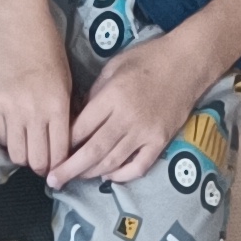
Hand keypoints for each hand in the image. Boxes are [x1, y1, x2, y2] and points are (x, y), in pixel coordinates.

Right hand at [0, 0, 72, 179]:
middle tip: (43, 162)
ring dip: (24, 156)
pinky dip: (9, 140)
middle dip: (42, 167)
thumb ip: (65, 112)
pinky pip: (1, 137)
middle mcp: (34, 111)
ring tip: (29, 148)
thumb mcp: (66, 80)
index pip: (59, 153)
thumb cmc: (47, 46)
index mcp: (57, 105)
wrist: (17, 22)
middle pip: (37, 161)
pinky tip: (15, 131)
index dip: (60, 165)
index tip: (60, 166)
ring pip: (17, 155)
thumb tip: (64, 141)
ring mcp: (11, 109)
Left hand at [53, 30, 206, 190]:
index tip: (53, 153)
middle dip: (69, 169)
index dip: (64, 144)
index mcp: (112, 97)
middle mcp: (127, 118)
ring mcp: (145, 132)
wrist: (187, 62)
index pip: (81, 128)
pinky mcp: (160, 141)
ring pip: (112, 163)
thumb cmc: (148, 59)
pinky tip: (109, 176)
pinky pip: (138, 167)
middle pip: (92, 151)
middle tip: (53, 181)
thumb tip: (79, 118)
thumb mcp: (114, 67)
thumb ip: (96, 94)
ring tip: (77, 178)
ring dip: (91, 174)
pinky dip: (121, 176)